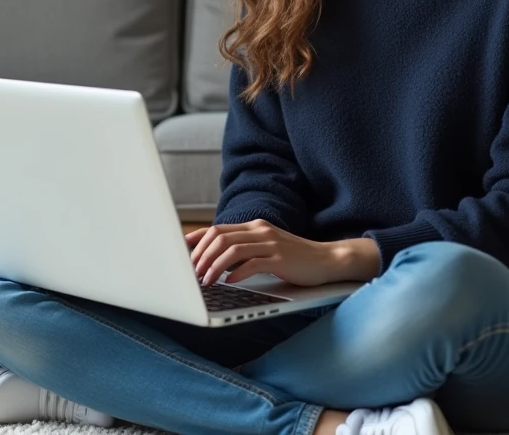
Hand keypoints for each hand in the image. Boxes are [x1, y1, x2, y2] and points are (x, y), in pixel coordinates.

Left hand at [184, 219, 337, 286]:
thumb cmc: (294, 257)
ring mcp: (271, 244)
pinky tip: (228, 282)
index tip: (181, 250)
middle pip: (220, 237)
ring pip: (232, 250)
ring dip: (214, 266)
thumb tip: (215, 259)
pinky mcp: (280, 259)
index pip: (218, 228)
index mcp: (255, 226)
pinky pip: (252, 264)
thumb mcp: (267, 247)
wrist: (327, 259)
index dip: (197, 239)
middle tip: (191, 271)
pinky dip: (236, 273)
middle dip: (201, 255)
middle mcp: (261, 231)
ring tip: (205, 281)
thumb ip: (245, 248)